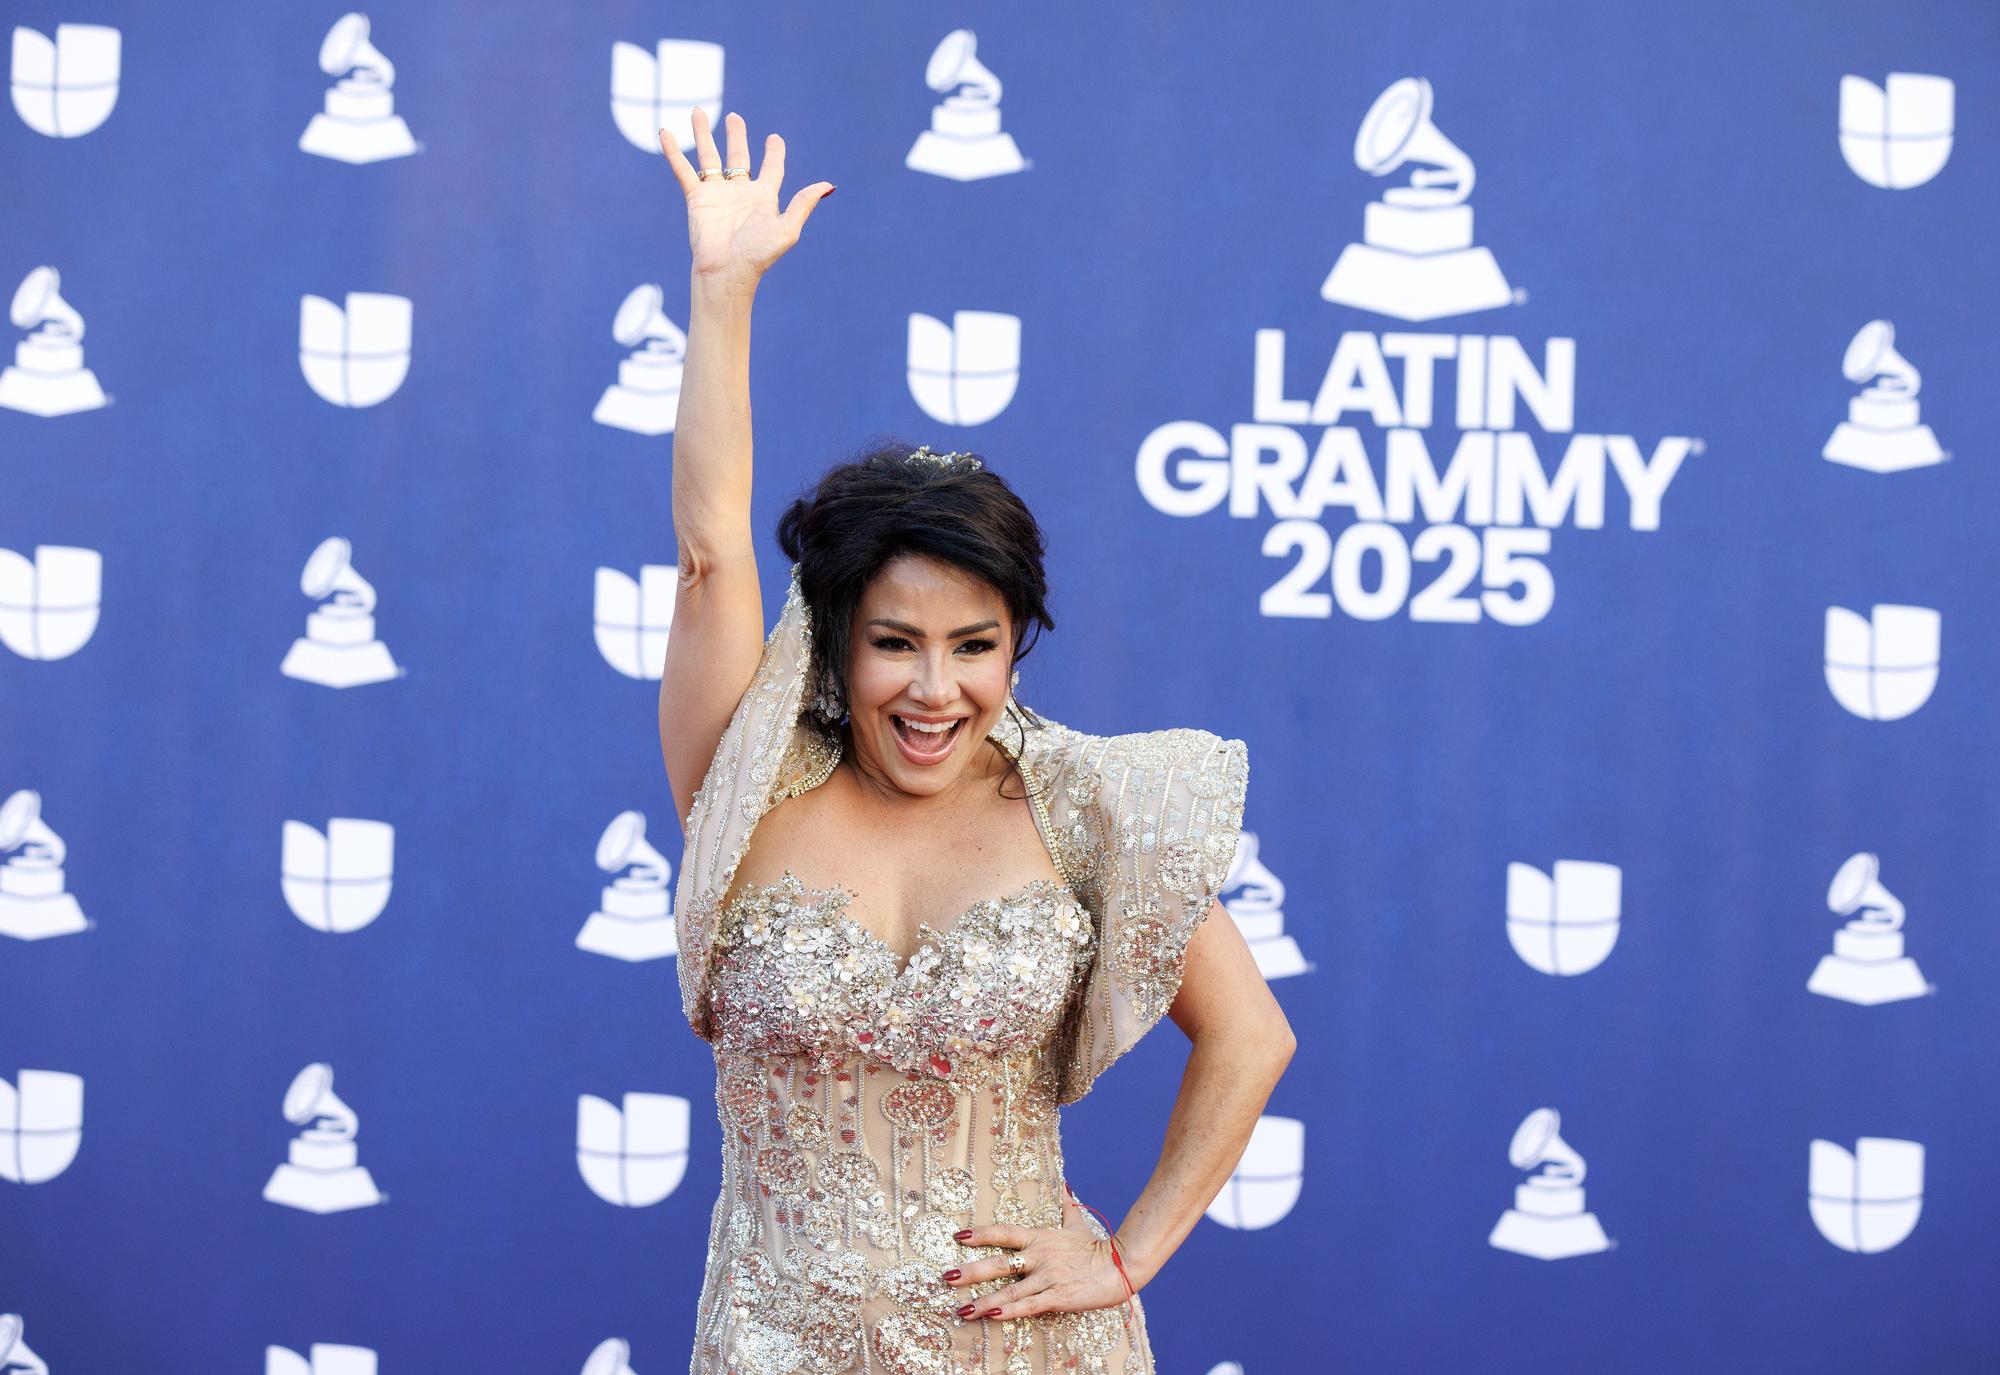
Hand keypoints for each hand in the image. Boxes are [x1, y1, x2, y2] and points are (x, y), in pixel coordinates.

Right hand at [657, 108, 833, 289]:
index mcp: (763, 197)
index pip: (771, 169)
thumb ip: (803, 204)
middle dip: (736, 136)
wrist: (726, 271)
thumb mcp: (787, 228)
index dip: (774, 154)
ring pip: (709, 157)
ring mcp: (717, 193)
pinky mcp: (696, 198)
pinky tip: (665, 132)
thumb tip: (828, 185)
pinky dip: (673, 151)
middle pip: (738, 156)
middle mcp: (740, 192)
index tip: (774, 139)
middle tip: (734, 118)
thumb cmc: (758, 255)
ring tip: (697, 111)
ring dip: (703, 134)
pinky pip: (683, 170)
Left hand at [944, 1190, 1133, 1322]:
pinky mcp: (1058, 1298)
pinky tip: (992, 1316)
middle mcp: (1039, 1256)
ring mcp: (1047, 1278)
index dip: (980, 1233)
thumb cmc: (1097, 1246)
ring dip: (983, 1301)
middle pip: (998, 1263)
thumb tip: (1064, 1184)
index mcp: (1040, 1238)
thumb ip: (1066, 1205)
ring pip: (1009, 1290)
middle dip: (971, 1271)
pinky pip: (1029, 1306)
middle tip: (946, 1277)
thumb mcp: (1077, 1223)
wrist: (1122, 1265)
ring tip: (961, 1310)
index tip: (958, 1236)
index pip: (1004, 1232)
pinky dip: (1010, 1311)